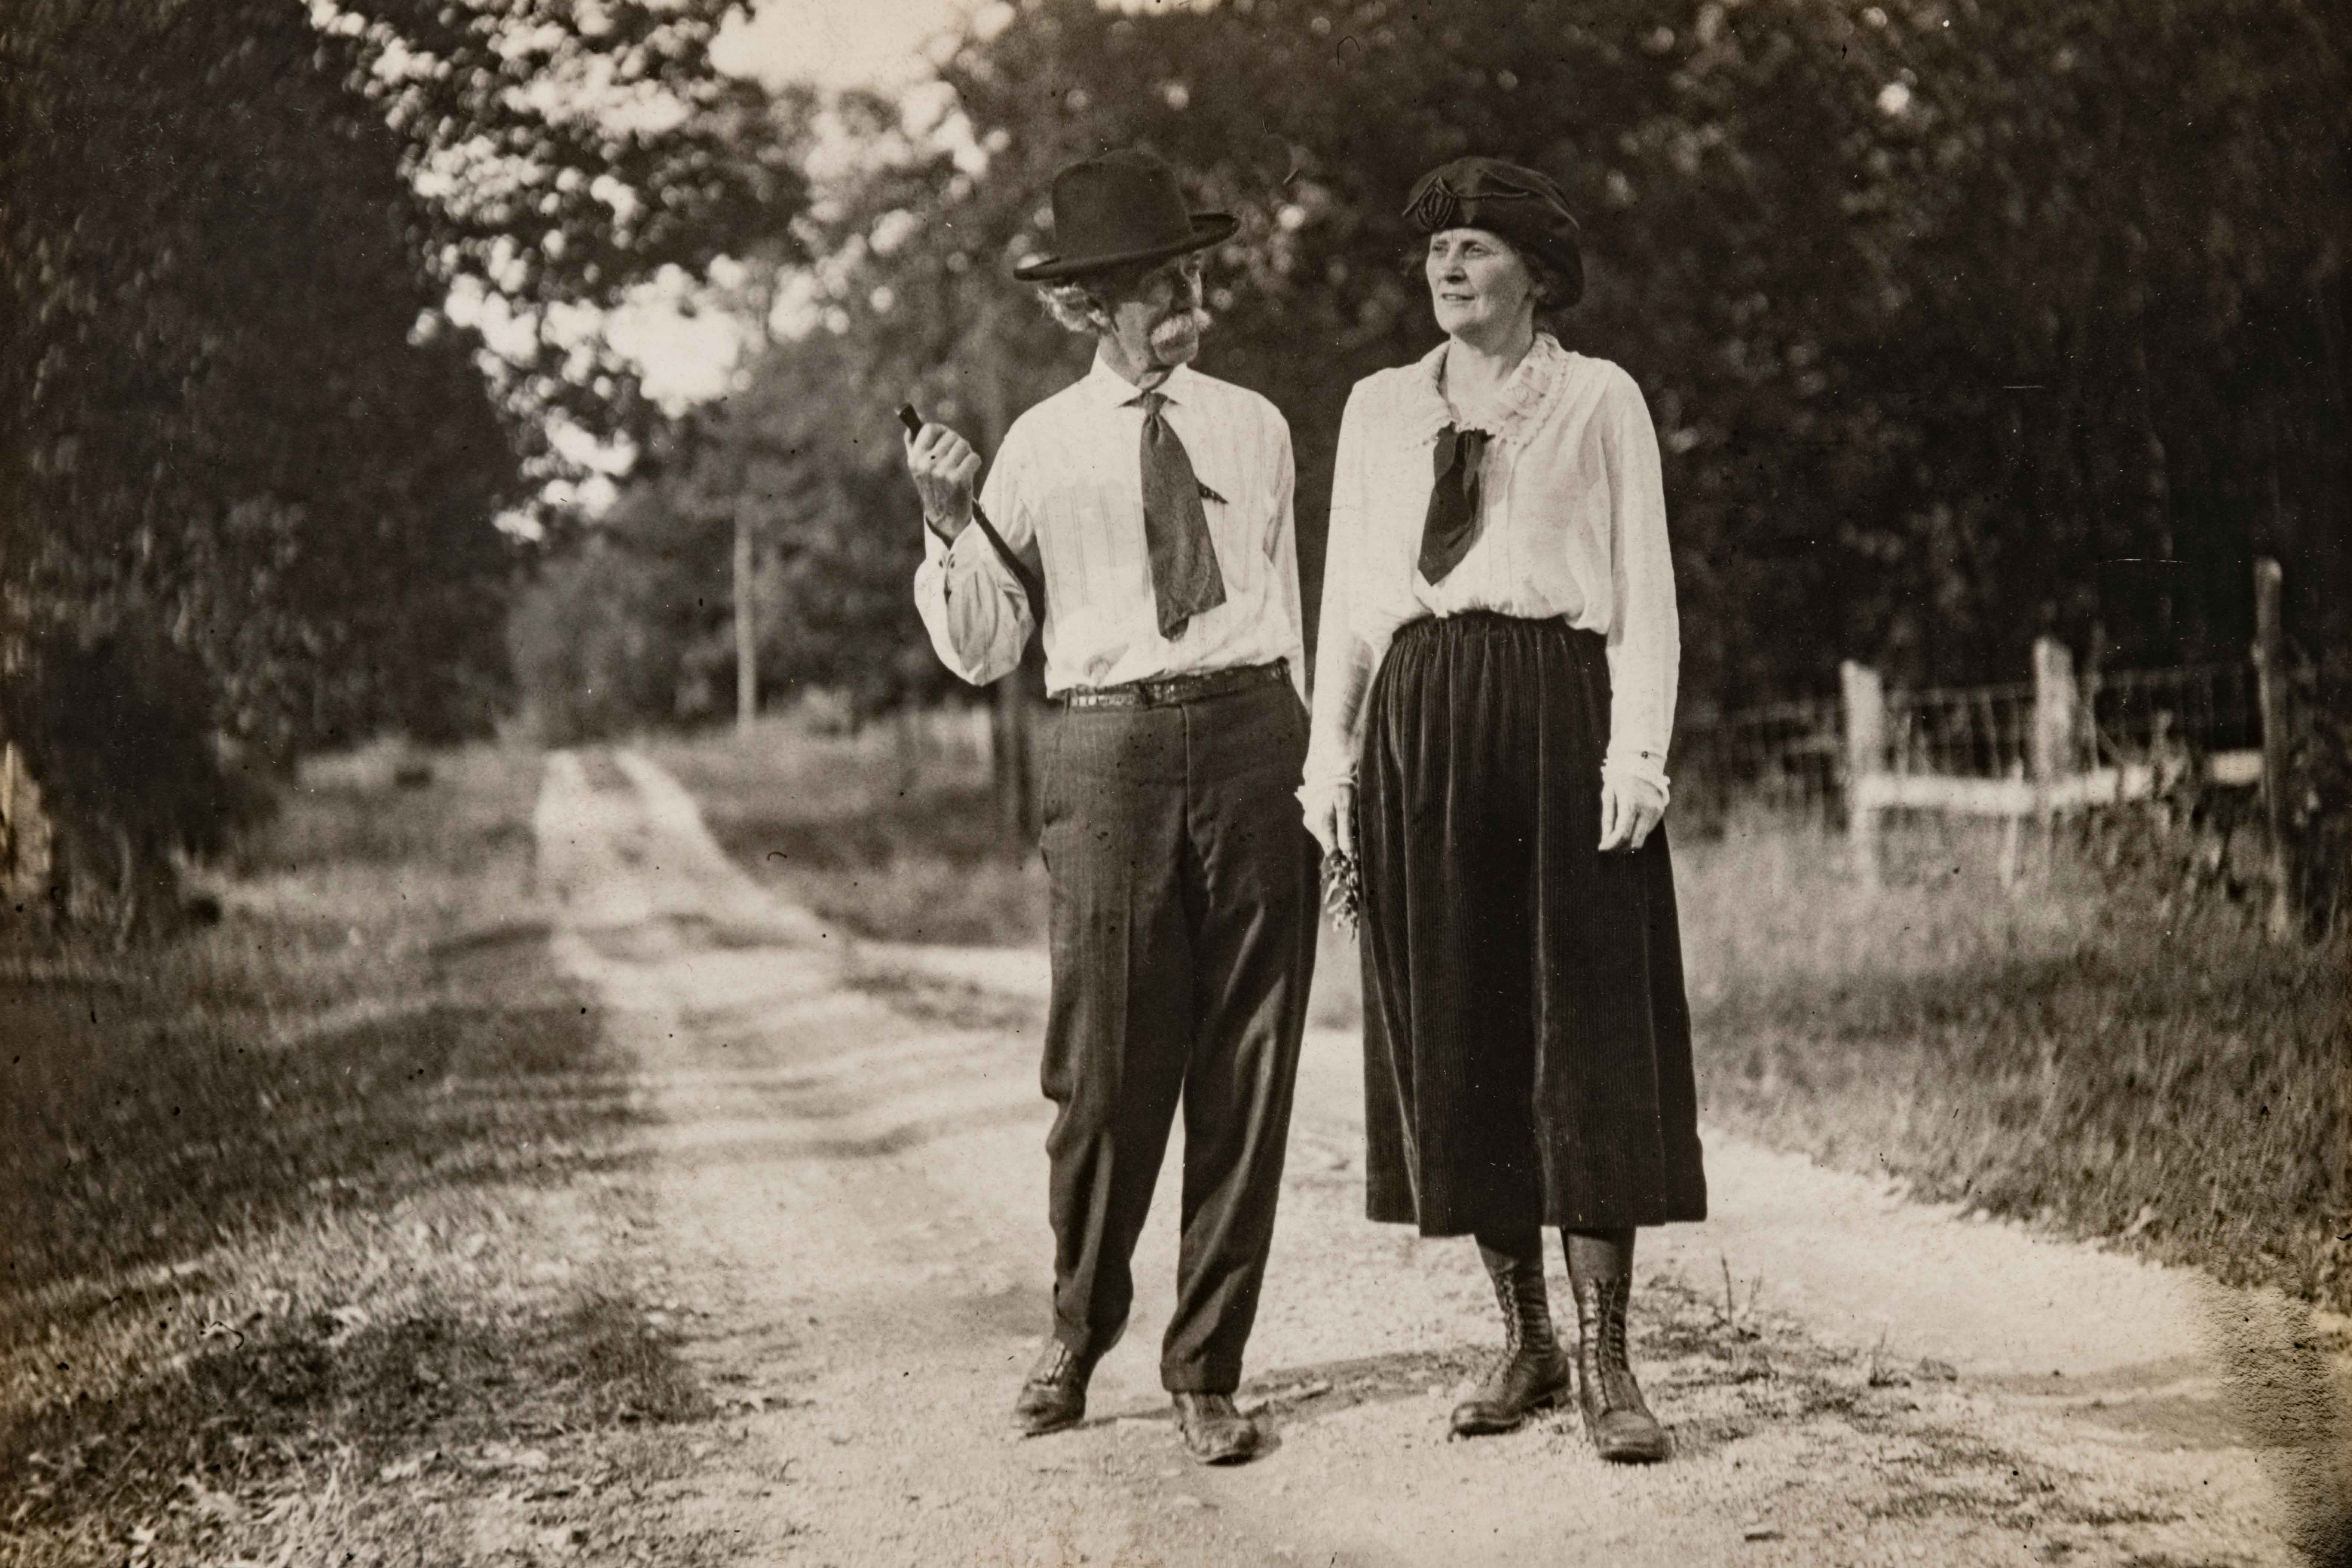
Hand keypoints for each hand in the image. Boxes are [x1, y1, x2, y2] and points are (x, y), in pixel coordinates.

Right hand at [904, 421, 979, 538]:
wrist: (945, 518)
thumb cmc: (934, 487)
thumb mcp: (918, 467)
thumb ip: (914, 443)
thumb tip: (915, 420)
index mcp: (915, 459)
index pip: (930, 428)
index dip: (942, 431)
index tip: (946, 439)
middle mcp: (926, 465)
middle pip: (951, 436)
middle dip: (957, 444)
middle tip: (956, 459)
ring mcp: (942, 473)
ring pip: (963, 445)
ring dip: (966, 454)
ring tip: (961, 466)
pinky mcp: (958, 480)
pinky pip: (973, 457)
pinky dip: (974, 463)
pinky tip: (968, 473)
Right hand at [1307, 781, 1356, 859]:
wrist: (1328, 771)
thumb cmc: (1340, 787)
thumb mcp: (1346, 807)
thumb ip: (1345, 831)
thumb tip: (1349, 853)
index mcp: (1321, 823)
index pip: (1331, 851)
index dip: (1343, 858)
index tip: (1354, 860)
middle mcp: (1312, 825)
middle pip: (1329, 845)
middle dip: (1342, 846)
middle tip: (1355, 839)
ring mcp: (1311, 822)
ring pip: (1327, 838)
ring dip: (1338, 836)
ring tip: (1348, 821)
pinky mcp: (1311, 819)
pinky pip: (1324, 830)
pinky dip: (1333, 829)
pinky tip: (1339, 817)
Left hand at [1597, 773, 1663, 853]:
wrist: (1641, 763)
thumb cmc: (1620, 778)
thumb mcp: (1608, 794)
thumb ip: (1607, 819)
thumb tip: (1605, 840)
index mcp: (1631, 803)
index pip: (1622, 833)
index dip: (1611, 844)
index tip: (1602, 848)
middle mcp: (1647, 809)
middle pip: (1635, 842)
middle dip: (1620, 848)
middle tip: (1609, 846)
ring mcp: (1656, 811)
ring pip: (1642, 838)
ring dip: (1628, 841)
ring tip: (1617, 834)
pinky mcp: (1660, 811)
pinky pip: (1648, 829)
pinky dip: (1637, 831)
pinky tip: (1629, 823)